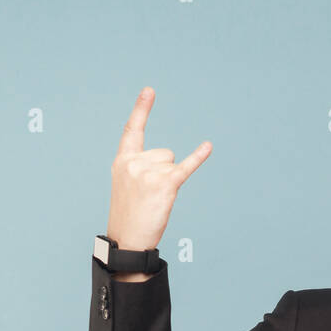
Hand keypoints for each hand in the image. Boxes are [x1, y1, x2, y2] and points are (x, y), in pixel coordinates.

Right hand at [106, 87, 211, 251]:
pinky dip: (198, 157)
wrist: (128, 240)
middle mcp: (134, 162)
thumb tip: (170, 160)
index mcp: (123, 160)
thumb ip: (141, 165)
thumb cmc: (129, 213)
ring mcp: (149, 172)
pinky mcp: (165, 185)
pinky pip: (185, 167)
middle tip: (149, 195)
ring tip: (154, 199)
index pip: (133, 130)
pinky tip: (208, 146)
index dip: (141, 109)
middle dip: (163, 172)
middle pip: (165, 153)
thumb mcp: (127, 183)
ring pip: (173, 163)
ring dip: (170, 182)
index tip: (150, 90)